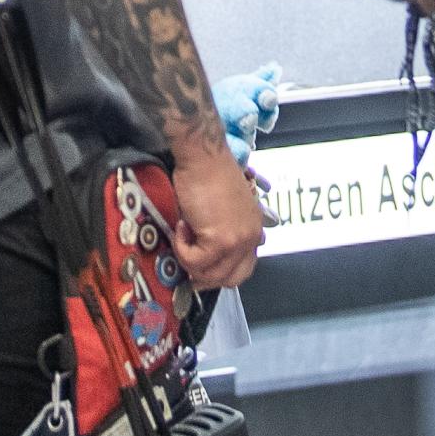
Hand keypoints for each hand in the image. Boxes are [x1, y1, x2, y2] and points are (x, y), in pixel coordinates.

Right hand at [167, 140, 265, 289]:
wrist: (202, 156)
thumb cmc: (209, 174)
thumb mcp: (225, 207)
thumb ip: (223, 230)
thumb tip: (204, 254)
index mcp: (254, 230)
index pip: (243, 269)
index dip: (220, 272)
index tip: (201, 267)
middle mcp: (251, 238)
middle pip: (230, 278)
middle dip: (206, 276)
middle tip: (187, 262)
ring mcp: (237, 241)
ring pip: (211, 274)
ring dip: (190, 260)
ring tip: (182, 234)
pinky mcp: (220, 240)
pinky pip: (195, 261)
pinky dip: (182, 250)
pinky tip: (180, 227)